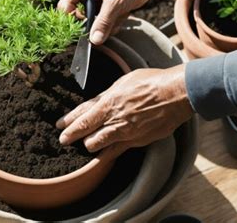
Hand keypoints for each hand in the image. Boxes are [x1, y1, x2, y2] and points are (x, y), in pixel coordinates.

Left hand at [57, 64, 192, 151]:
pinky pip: (116, 151)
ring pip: (98, 145)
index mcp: (109, 103)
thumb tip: (93, 103)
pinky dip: (107, 153)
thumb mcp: (123, 82)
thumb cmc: (151, 82)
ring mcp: (126, 133)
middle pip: (85, 133)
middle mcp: (114, 120)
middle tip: (65, 139)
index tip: (59, 126)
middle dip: (72, 137)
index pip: (82, 116)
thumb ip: (106, 96)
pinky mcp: (137, 142)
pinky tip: (102, 154)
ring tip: (85, 143)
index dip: (68, 123)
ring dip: (90, 145)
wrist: (176, 94)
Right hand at [58, 0, 158, 44]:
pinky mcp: (105, 3)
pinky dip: (113, 22)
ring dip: (106, 24)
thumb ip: (103, 22)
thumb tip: (94, 41)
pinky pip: (103, 20)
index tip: (84, 31)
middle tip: (107, 23)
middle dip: (94, 24)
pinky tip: (123, 15)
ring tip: (119, 16)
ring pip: (92, 20)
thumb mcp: (117, 2)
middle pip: (78, 15)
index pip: (65, 6)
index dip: (71, 20)